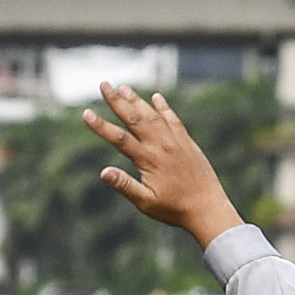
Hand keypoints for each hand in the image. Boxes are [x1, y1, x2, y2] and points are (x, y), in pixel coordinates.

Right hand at [83, 84, 245, 248]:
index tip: (86, 113)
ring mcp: (175, 142)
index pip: (119, 139)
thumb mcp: (146, 202)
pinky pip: (174, 120)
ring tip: (123, 87)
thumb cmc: (175, 209)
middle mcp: (161, 146)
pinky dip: (164, 108)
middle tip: (103, 85)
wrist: (208, 208)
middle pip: (135, 118)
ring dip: (137, 100)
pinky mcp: (187, 143)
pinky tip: (156, 98)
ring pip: (153, 115)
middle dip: (117, 101)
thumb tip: (103, 172)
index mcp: (148, 160)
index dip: (101, 126)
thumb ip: (125, 186)